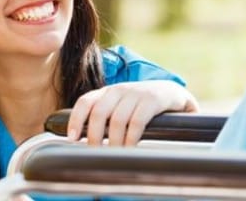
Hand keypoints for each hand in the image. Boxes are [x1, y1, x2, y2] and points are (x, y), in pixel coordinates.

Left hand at [67, 80, 198, 145]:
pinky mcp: (152, 100)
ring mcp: (136, 93)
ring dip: (114, 142)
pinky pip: (137, 122)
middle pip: (99, 113)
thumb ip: (106, 119)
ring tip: (114, 156)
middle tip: (95, 154)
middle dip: (94, 136)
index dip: (76, 119)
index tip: (72, 139)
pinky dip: (131, 139)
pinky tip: (130, 149)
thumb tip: (88, 144)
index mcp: (107, 92)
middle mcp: (119, 90)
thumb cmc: (142, 106)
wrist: (172, 93)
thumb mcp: (122, 107)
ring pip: (117, 120)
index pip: (85, 102)